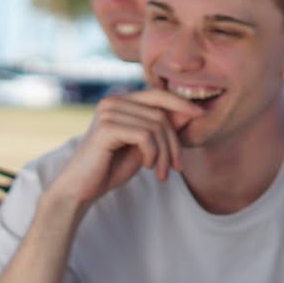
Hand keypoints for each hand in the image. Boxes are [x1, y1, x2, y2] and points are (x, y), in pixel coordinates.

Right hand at [49, 89, 204, 206]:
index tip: (201, 115)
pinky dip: (152, 154)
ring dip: (165, 154)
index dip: (182, 103)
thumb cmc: (111, 167)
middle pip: (161, 113)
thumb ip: (163, 129)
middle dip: (174, 142)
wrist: (81, 188)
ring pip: (156, 125)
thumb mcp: (145, 147)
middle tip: (176, 167)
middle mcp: (113, 101)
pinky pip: (145, 136)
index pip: (159, 94)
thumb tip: (190, 113)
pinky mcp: (106, 127)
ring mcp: (108, 112)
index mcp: (121, 102)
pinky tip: (146, 166)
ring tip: (161, 172)